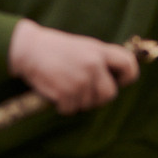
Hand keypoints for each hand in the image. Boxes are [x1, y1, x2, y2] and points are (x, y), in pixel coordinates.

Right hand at [7, 19, 138, 114]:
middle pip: (110, 94)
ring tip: (65, 86)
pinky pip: (71, 110)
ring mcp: (80, 79)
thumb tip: (117, 81)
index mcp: (100, 51)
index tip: (116, 81)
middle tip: (83, 91)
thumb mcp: (84, 47)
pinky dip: (63, 106)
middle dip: (98, 97)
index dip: (126, 77)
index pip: (129, 65)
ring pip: (89, 104)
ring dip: (77, 101)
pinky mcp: (66, 93)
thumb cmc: (56, 49)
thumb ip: (101, 60)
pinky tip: (55, 93)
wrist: (28, 48)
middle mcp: (93, 65)